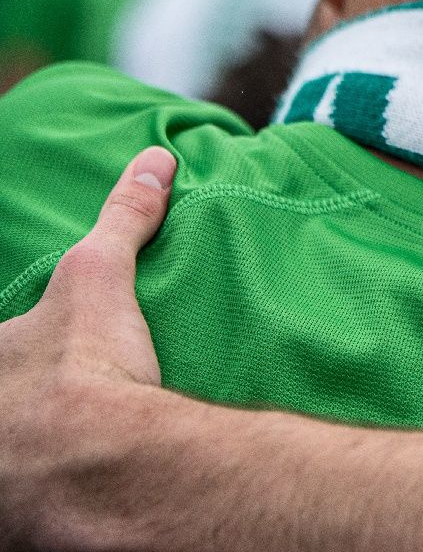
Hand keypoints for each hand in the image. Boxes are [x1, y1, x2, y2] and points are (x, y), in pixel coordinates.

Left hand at [0, 146, 176, 541]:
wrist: (97, 463)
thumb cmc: (84, 369)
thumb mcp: (97, 278)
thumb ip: (123, 218)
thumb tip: (154, 161)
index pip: (3, 355)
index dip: (22, 355)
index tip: (54, 363)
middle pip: (6, 406)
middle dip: (23, 408)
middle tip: (65, 408)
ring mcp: (1, 485)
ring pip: (12, 465)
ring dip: (32, 460)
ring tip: (77, 457)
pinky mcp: (24, 528)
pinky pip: (32, 516)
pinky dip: (48, 512)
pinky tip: (79, 501)